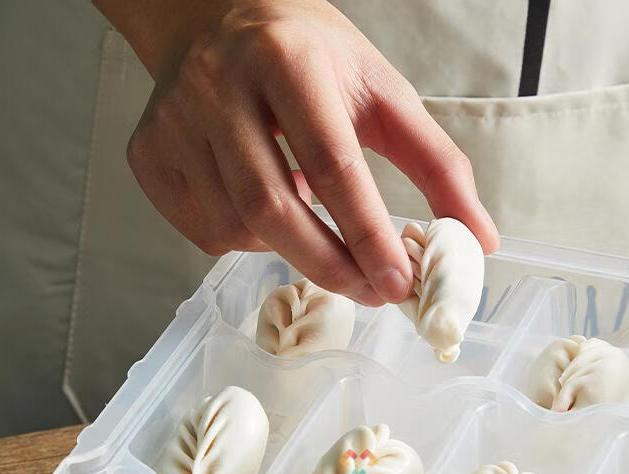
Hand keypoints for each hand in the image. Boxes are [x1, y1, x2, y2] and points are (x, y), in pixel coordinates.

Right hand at [94, 0, 498, 305]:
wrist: (214, 19)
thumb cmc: (308, 61)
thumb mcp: (380, 94)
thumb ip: (436, 164)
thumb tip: (479, 239)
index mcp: (289, 61)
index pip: (332, 163)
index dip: (367, 233)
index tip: (399, 283)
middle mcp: (220, 87)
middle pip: (272, 206)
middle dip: (328, 264)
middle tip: (369, 292)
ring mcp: (175, 123)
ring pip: (235, 226)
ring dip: (285, 249)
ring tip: (312, 226)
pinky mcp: (149, 155)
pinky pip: (204, 231)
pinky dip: (245, 242)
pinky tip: (263, 210)